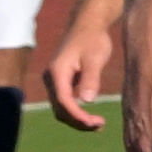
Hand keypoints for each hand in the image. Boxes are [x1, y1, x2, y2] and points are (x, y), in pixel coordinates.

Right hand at [43, 0, 122, 134]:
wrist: (87, 25)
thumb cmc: (93, 39)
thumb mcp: (95, 58)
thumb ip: (91, 78)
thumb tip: (86, 99)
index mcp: (57, 72)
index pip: (63, 101)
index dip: (77, 115)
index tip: (94, 123)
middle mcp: (51, 78)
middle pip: (59, 108)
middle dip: (77, 121)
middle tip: (100, 126)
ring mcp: (55, 80)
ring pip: (61, 108)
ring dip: (77, 119)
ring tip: (98, 125)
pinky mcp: (61, 82)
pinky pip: (65, 102)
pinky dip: (76, 112)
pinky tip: (92, 118)